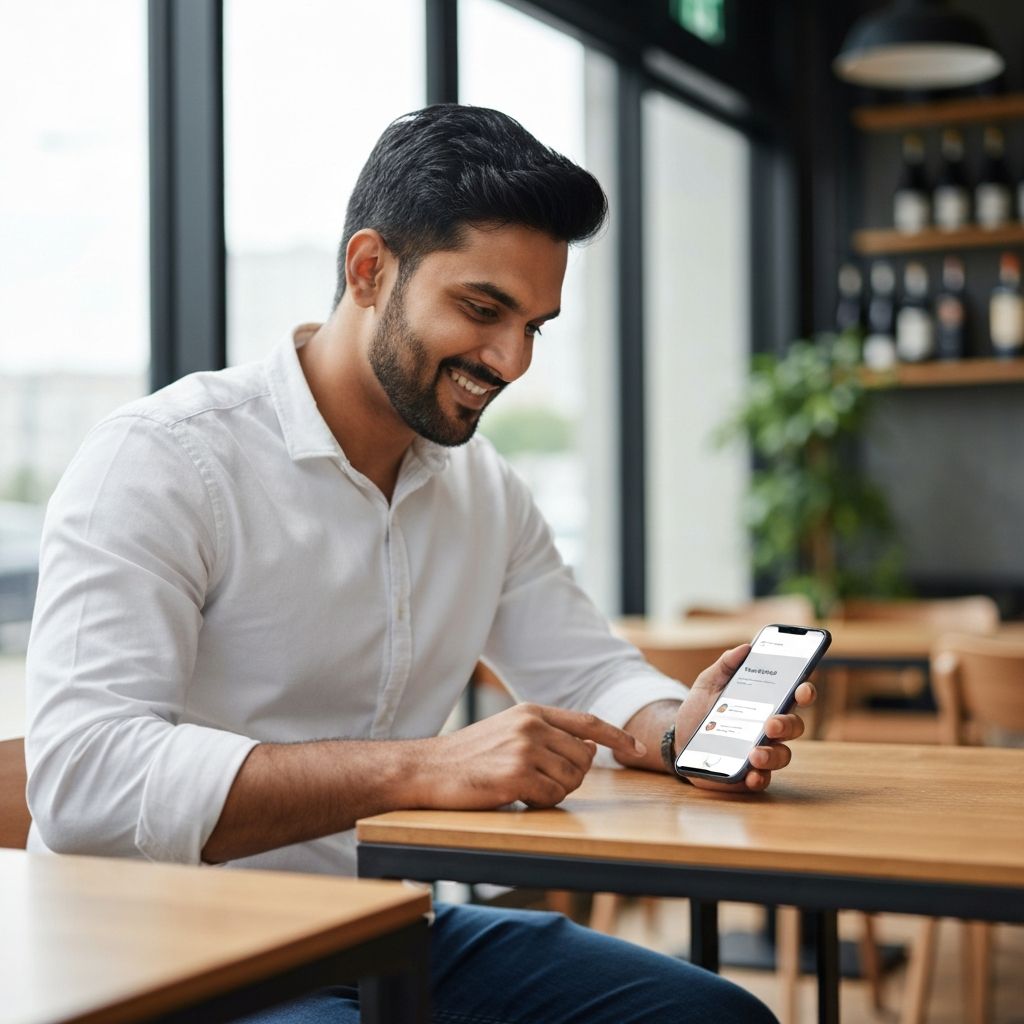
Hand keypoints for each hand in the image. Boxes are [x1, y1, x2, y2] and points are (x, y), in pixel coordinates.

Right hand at [416, 703, 645, 809]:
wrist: (426, 770)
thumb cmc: (467, 757)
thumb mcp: (508, 732)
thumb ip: (547, 735)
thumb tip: (587, 750)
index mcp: (532, 711)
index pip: (587, 722)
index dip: (617, 736)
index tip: (639, 749)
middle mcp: (532, 725)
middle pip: (583, 760)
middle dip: (571, 778)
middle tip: (539, 783)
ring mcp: (524, 748)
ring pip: (570, 782)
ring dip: (552, 793)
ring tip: (522, 788)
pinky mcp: (515, 775)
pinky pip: (552, 798)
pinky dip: (539, 804)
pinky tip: (514, 796)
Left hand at [673, 644, 815, 792]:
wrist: (678, 741)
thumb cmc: (700, 710)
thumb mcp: (707, 684)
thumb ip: (725, 665)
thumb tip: (745, 648)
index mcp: (765, 703)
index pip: (793, 696)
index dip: (804, 691)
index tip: (802, 688)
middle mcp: (769, 728)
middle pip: (793, 726)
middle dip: (787, 725)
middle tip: (771, 724)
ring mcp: (762, 752)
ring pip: (782, 755)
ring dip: (772, 755)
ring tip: (755, 753)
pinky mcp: (749, 774)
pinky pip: (762, 779)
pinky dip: (758, 777)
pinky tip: (750, 774)